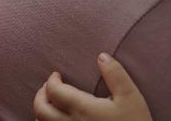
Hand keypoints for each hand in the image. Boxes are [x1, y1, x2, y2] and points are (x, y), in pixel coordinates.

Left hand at [33, 53, 153, 120]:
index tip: (57, 74)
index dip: (51, 80)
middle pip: (40, 109)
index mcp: (82, 109)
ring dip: (42, 111)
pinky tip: (58, 119)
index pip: (53, 91)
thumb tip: (101, 56)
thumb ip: (115, 74)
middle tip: (49, 86)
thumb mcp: (130, 96)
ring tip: (52, 102)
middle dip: (40, 94)